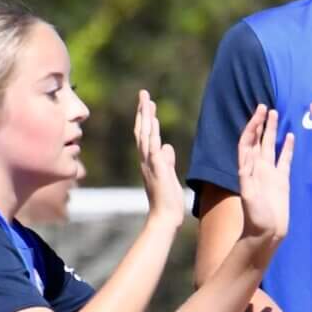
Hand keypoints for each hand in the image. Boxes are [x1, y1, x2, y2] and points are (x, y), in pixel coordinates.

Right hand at [134, 91, 184, 226]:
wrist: (164, 218)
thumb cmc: (167, 200)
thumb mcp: (169, 175)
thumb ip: (167, 160)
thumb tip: (168, 146)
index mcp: (150, 161)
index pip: (146, 135)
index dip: (147, 118)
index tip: (148, 103)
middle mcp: (146, 160)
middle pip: (142, 130)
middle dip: (143, 111)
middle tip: (144, 94)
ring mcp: (150, 164)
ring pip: (146, 135)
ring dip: (147, 117)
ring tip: (147, 100)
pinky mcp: (157, 169)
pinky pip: (153, 149)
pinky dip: (153, 135)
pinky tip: (154, 122)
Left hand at [234, 106, 293, 242]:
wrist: (266, 234)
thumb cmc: (256, 218)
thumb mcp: (250, 198)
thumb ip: (248, 180)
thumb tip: (247, 161)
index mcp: (248, 170)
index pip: (247, 142)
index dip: (251, 127)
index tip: (258, 113)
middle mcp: (258, 168)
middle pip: (258, 140)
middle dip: (260, 123)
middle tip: (265, 106)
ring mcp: (270, 173)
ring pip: (270, 146)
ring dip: (272, 131)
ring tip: (275, 113)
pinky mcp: (282, 180)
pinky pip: (284, 160)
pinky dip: (286, 147)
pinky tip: (290, 136)